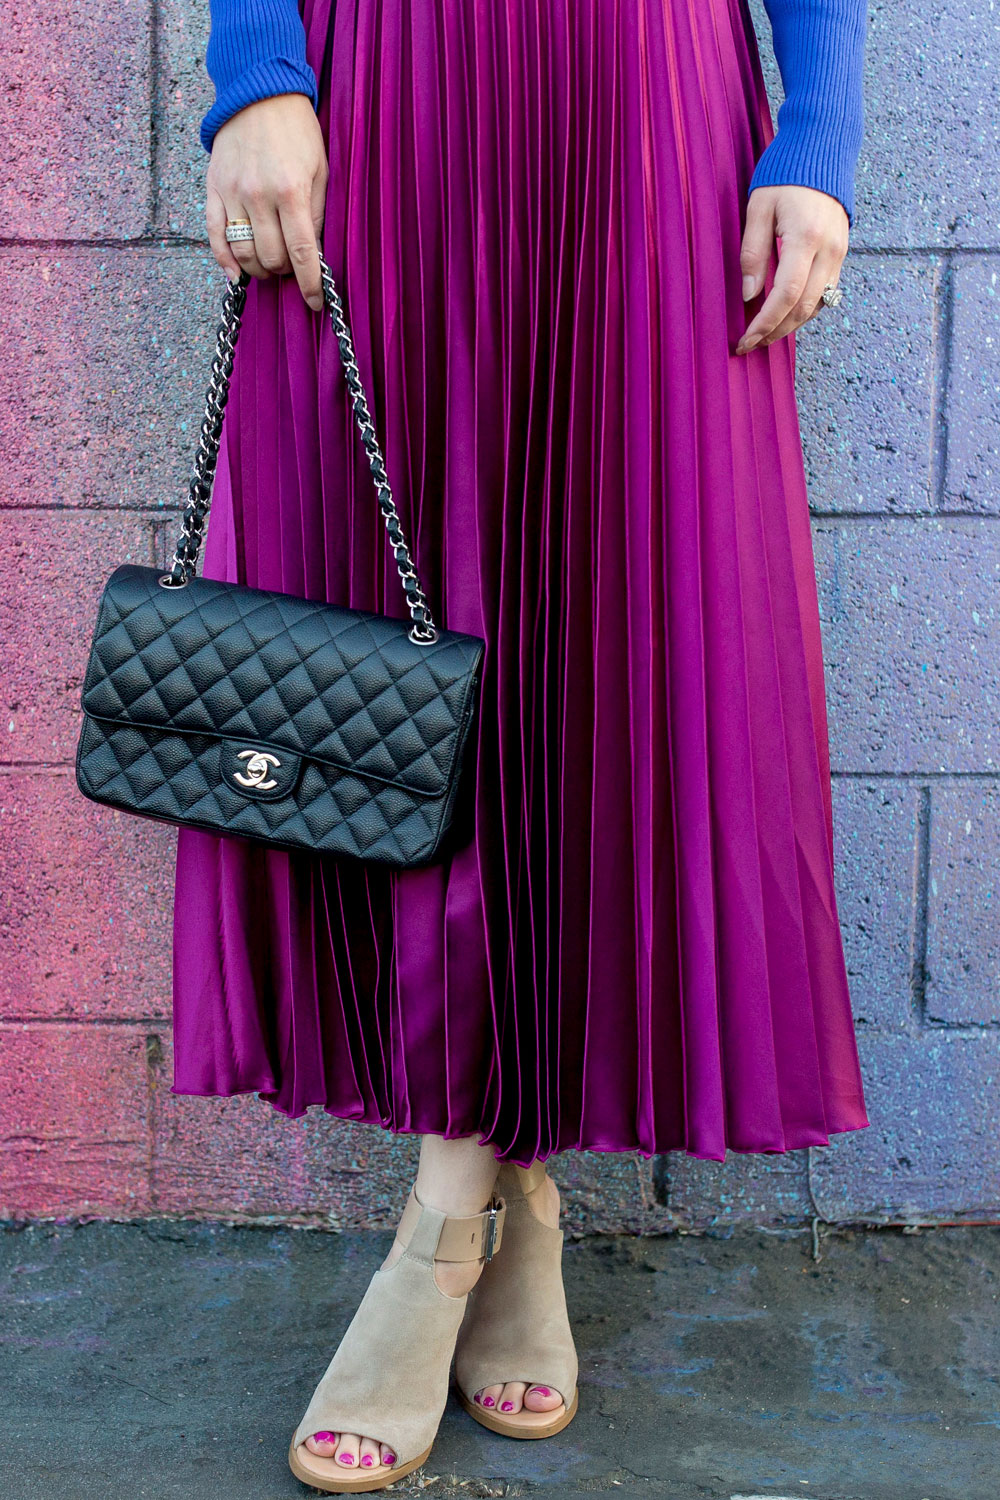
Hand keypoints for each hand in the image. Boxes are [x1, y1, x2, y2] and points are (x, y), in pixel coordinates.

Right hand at [206, 94, 328, 311]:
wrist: (258, 93)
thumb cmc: (297, 132)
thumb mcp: (320, 169)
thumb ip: (317, 213)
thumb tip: (314, 253)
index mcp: (290, 191)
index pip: (301, 253)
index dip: (311, 283)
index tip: (316, 301)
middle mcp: (258, 196)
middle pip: (271, 258)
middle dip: (285, 271)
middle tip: (292, 265)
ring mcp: (232, 193)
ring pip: (244, 253)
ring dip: (259, 268)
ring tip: (270, 264)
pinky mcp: (213, 189)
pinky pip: (214, 235)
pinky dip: (225, 260)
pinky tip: (236, 275)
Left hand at [735, 184, 848, 355]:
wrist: (823, 147)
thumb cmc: (785, 174)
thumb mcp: (759, 208)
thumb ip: (753, 252)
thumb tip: (749, 295)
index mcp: (806, 238)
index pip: (785, 296)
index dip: (764, 323)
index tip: (745, 340)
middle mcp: (829, 250)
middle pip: (803, 308)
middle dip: (775, 331)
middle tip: (751, 344)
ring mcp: (840, 252)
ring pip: (817, 305)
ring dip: (790, 325)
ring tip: (765, 334)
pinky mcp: (842, 252)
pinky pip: (826, 292)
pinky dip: (805, 309)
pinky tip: (785, 314)